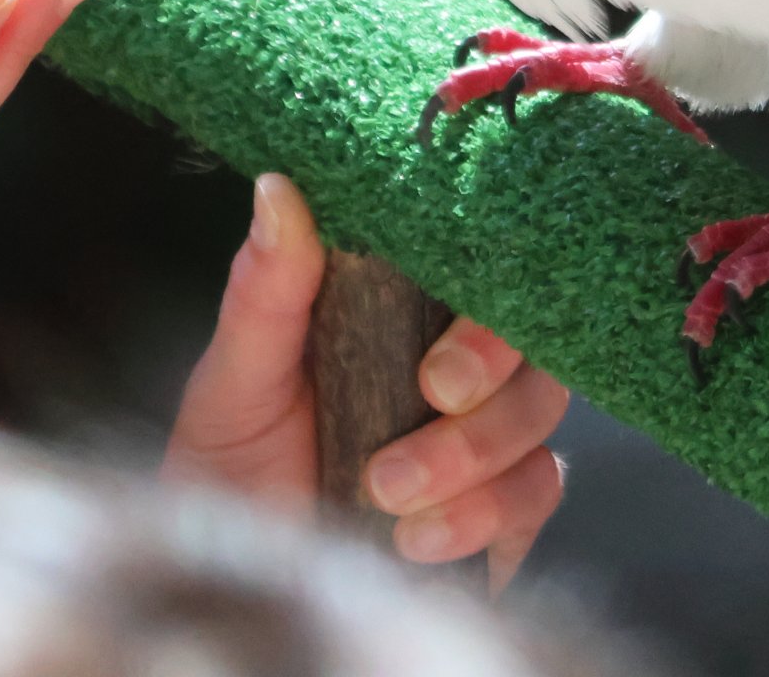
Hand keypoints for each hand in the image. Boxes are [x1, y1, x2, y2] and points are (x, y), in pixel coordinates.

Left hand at [165, 174, 567, 588]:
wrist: (228, 582)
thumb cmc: (229, 461)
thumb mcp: (236, 374)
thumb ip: (267, 288)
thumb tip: (277, 186)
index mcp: (403, 305)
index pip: (479, 262)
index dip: (486, 281)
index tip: (439, 339)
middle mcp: (458, 361)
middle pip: (530, 333)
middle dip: (491, 365)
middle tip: (433, 396)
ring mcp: (488, 434)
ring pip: (539, 412)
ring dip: (475, 454)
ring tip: (388, 496)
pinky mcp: (503, 506)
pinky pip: (538, 490)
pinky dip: (485, 515)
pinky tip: (418, 541)